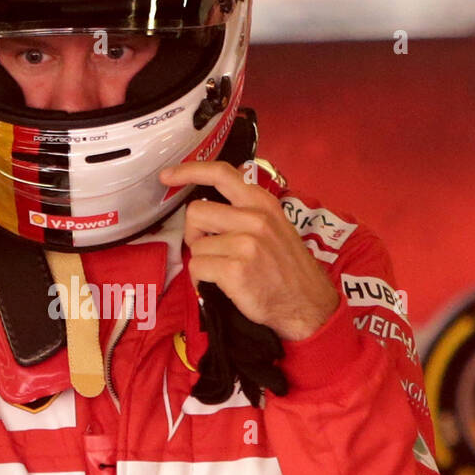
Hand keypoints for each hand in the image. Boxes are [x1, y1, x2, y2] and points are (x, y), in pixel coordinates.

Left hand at [159, 160, 339, 340]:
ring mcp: (245, 243)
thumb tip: (210, 204)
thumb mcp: (276, 226)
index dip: (188, 170)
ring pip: (195, 245)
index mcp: (262, 203)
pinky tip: (219, 285)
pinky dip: (201, 280)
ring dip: (203, 261)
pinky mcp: (235, 269)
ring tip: (224, 271)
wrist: (308, 303)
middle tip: (210, 249)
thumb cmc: (287, 268)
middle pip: (196, 212)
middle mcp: (254, 217)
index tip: (167, 176)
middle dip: (194, 233)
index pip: (221, 172)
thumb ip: (246, 211)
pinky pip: (197, 268)